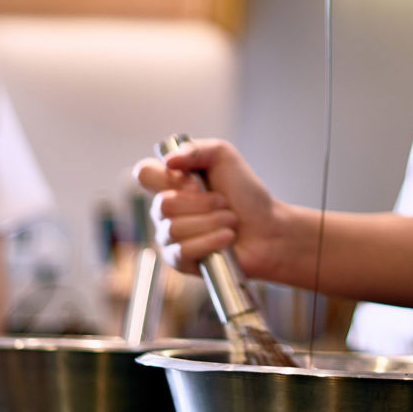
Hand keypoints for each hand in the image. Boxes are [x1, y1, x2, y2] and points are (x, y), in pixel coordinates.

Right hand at [133, 138, 298, 282]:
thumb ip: (195, 150)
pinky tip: (227, 238)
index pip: (143, 174)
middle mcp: (165, 210)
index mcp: (171, 183)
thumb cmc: (247, 194)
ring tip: (230, 221)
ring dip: (212, 222)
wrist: (269, 229)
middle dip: (203, 203)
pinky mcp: (179, 261)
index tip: (194, 182)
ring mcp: (169, 237)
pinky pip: (183, 251)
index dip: (167, 178)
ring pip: (174, 229)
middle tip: (224, 203)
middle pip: (162, 205)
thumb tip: (168, 160)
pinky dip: (211, 241)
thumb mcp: (225, 158)